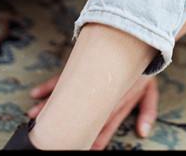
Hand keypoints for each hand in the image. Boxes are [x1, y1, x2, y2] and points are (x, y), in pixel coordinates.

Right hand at [28, 73, 158, 149]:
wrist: (135, 39)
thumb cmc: (142, 70)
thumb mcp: (150, 91)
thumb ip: (148, 111)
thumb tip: (143, 131)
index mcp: (114, 102)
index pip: (102, 126)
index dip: (94, 140)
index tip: (85, 149)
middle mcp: (98, 93)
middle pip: (81, 116)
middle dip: (67, 130)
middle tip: (53, 140)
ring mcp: (87, 80)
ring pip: (65, 97)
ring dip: (48, 108)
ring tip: (35, 118)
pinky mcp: (79, 68)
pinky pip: (60, 79)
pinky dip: (47, 87)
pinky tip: (35, 94)